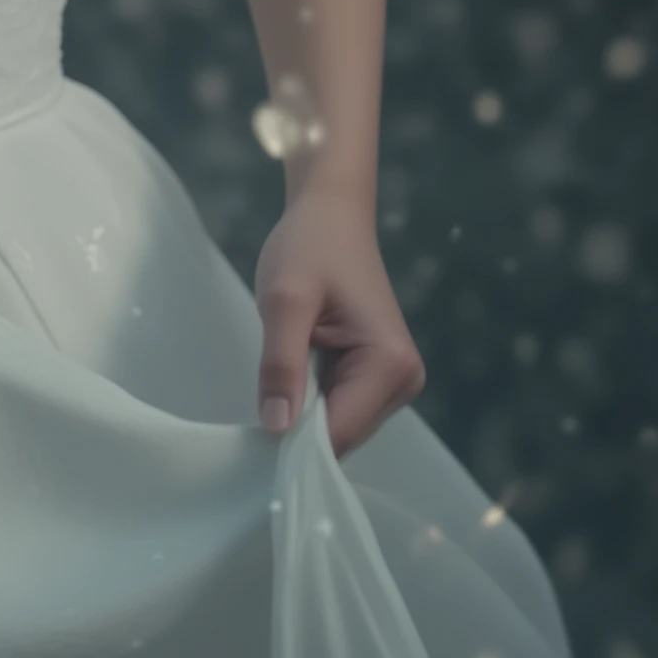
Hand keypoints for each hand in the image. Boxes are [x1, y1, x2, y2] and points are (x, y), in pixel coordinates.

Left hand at [253, 183, 424, 458]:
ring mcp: (394, 381)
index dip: (294, 443)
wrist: (331, 213)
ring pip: (338, 426)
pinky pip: (339, 408)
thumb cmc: (309, 247)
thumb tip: (277, 429)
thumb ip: (281, 365)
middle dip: (298, 427)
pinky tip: (294, 375)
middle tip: (260, 400)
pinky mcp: (378, 375)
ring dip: (304, 412)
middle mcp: (404, 382)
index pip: (339, 434)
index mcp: (390, 366)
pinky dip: (311, 400)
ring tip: (281, 376)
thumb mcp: (284, 302)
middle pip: (341, 436)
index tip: (253, 439)